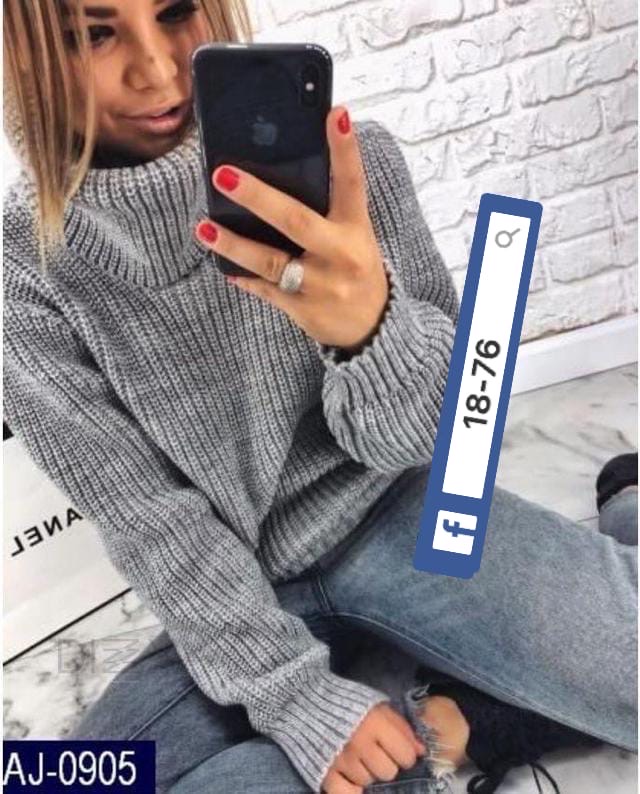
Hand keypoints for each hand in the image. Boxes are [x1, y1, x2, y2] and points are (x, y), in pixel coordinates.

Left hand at [194, 106, 389, 354]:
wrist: (372, 328)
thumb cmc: (357, 271)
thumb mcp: (356, 237)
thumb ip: (330, 210)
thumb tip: (287, 172)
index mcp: (357, 230)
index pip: (352, 183)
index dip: (345, 149)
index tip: (335, 114)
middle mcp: (340, 255)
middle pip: (296, 221)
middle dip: (258, 197)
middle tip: (223, 175)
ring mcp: (320, 285)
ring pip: (270, 261)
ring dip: (233, 244)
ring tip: (204, 227)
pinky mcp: (302, 309)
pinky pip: (266, 290)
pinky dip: (244, 278)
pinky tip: (224, 268)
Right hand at [321, 702, 426, 793]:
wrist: (307, 699)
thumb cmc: (348, 702)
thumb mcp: (378, 705)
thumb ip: (401, 727)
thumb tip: (421, 751)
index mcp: (375, 723)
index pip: (406, 756)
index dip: (404, 753)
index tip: (396, 748)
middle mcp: (360, 744)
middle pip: (388, 772)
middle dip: (385, 763)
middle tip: (375, 753)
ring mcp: (341, 760)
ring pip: (367, 782)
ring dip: (366, 773)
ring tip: (357, 758)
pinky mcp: (324, 772)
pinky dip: (350, 789)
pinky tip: (349, 777)